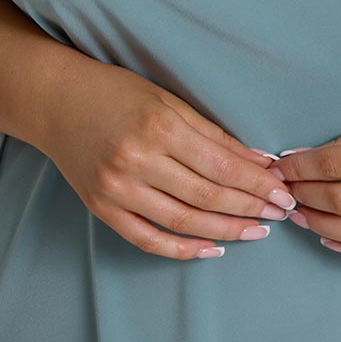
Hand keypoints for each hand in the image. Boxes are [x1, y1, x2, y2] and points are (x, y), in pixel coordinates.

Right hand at [39, 53, 295, 259]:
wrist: (56, 102)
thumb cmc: (117, 92)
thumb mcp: (168, 99)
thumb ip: (212, 132)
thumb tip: (258, 160)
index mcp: (159, 126)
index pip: (221, 165)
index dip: (257, 183)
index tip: (284, 191)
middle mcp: (138, 161)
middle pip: (207, 196)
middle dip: (250, 208)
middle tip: (281, 214)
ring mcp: (118, 189)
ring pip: (184, 222)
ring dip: (227, 230)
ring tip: (256, 232)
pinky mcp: (103, 209)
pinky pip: (149, 239)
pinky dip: (183, 250)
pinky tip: (213, 249)